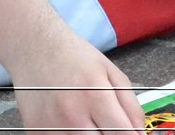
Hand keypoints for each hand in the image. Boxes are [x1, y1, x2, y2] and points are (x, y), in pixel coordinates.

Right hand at [13, 34, 143, 133]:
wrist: (35, 48)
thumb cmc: (76, 58)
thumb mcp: (111, 73)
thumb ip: (130, 105)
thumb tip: (140, 132)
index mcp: (95, 96)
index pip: (122, 133)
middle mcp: (71, 115)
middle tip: (109, 123)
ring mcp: (50, 127)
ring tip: (88, 119)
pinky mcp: (34, 132)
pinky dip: (70, 134)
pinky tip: (70, 122)